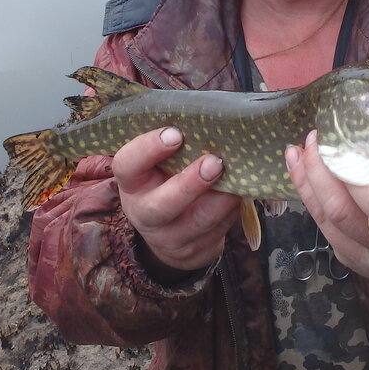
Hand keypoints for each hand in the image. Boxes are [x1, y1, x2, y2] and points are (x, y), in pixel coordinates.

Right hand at [111, 127, 240, 279]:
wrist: (168, 230)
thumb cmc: (167, 177)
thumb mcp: (161, 162)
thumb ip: (176, 143)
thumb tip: (208, 117)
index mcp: (132, 181)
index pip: (128, 164)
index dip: (148, 149)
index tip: (174, 133)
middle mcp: (144, 212)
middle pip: (162, 205)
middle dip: (190, 184)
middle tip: (214, 162)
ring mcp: (169, 237)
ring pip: (198, 222)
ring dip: (221, 200)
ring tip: (239, 180)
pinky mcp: (194, 252)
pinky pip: (217, 232)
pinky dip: (231, 212)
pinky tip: (240, 194)